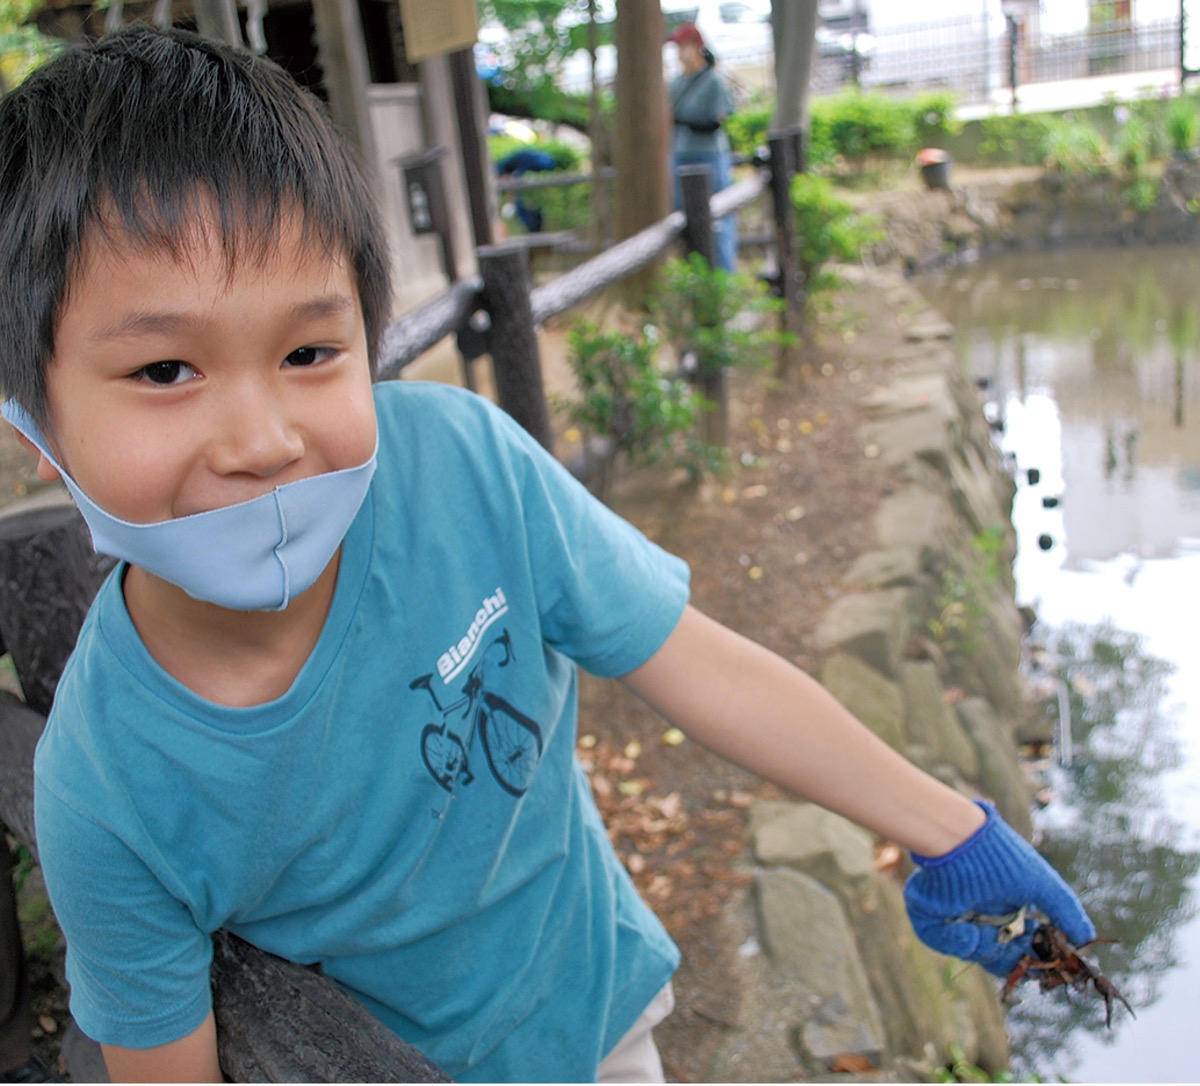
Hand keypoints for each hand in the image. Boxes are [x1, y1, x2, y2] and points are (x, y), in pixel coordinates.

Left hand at [903, 801, 1094, 976]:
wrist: (964, 839)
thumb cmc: (1005, 859)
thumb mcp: (1044, 886)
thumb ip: (1066, 912)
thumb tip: (1088, 939)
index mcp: (1007, 907)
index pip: (1020, 945)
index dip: (1031, 959)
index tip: (1042, 967)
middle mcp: (982, 912)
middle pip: (995, 954)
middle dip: (1007, 960)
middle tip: (1015, 960)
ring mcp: (954, 912)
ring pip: (969, 950)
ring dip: (981, 948)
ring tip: (983, 933)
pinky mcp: (929, 910)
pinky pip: (938, 937)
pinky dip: (954, 940)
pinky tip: (967, 930)